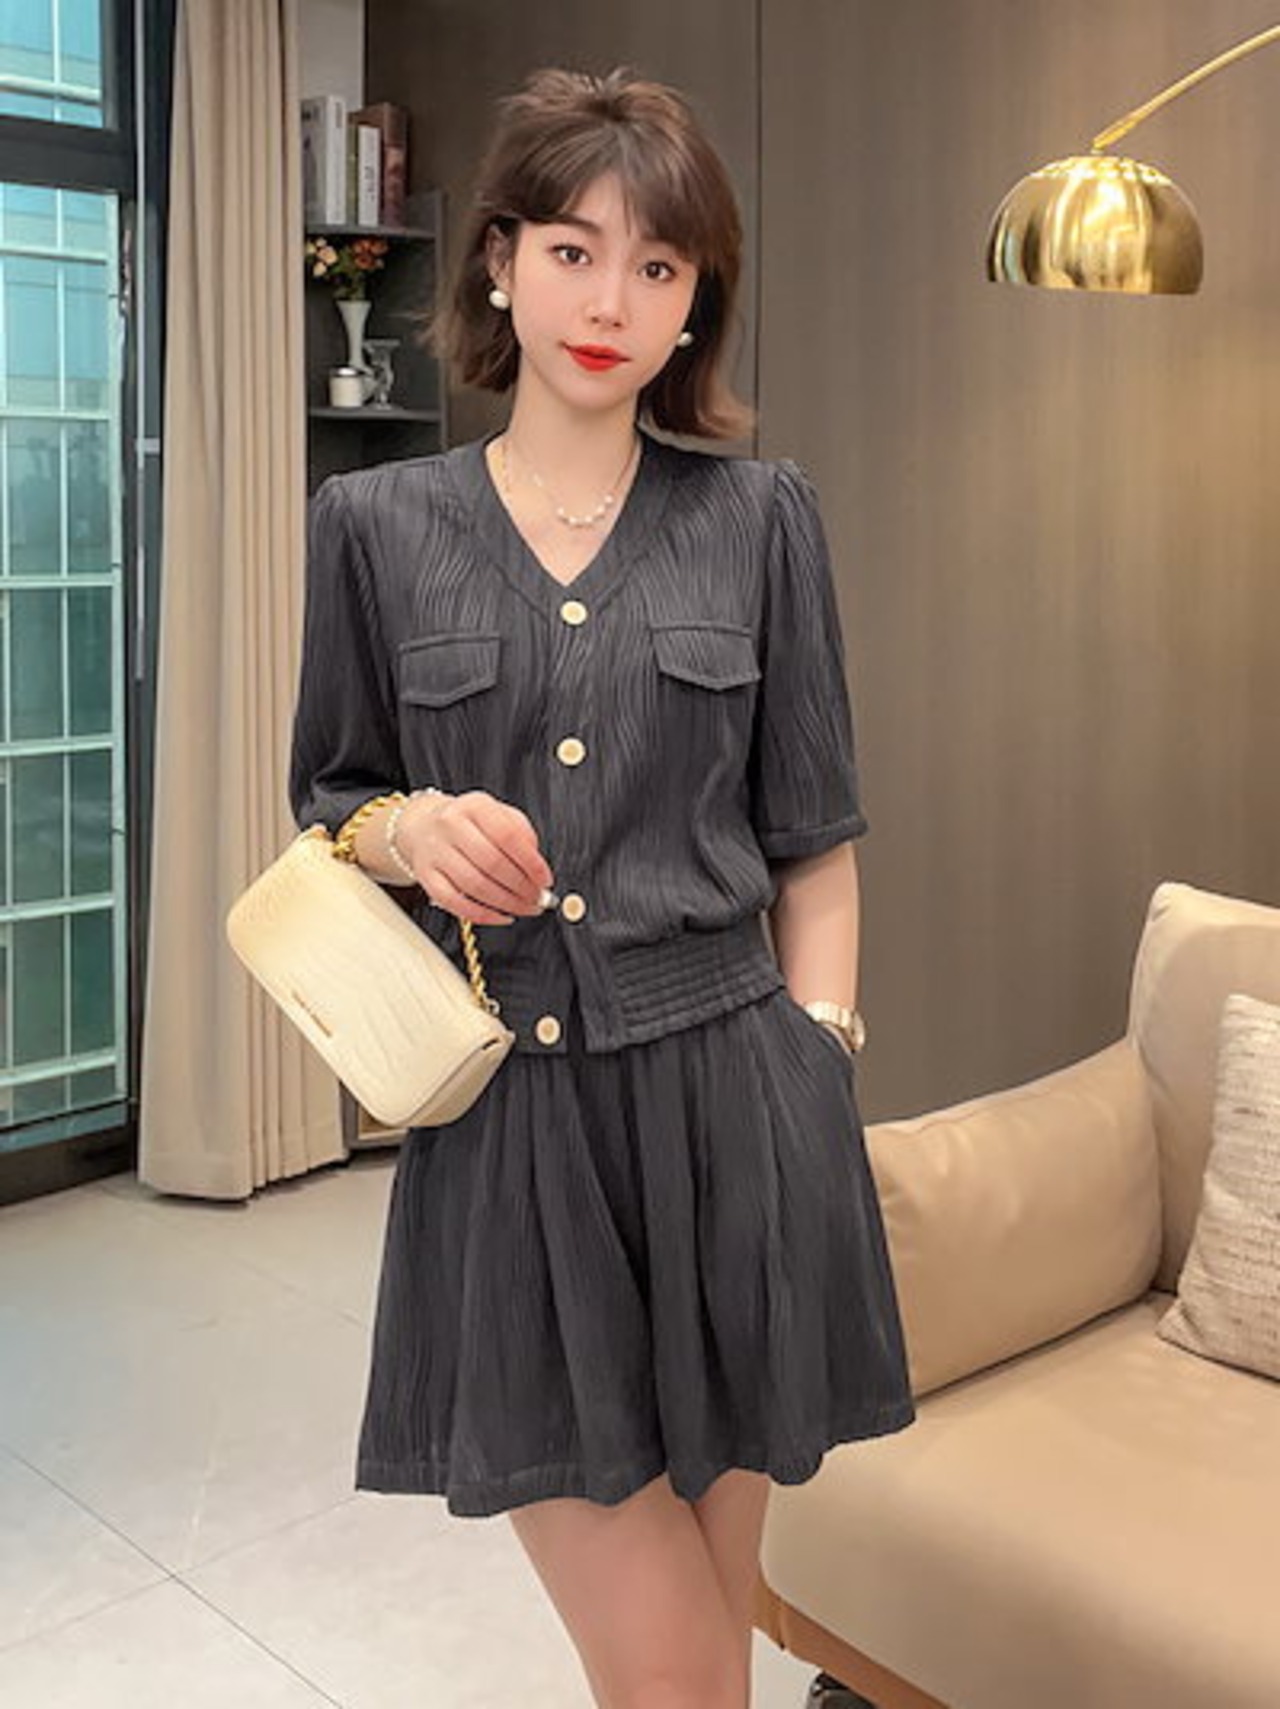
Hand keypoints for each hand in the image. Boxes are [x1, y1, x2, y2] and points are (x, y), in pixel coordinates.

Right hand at [397, 790, 554, 926]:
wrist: (423, 826)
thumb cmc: (469, 824)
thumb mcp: (498, 814)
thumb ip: (522, 833)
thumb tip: (537, 866)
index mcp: (475, 806)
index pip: (508, 835)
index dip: (531, 862)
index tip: (545, 879)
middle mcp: (451, 826)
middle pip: (492, 863)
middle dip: (522, 887)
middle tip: (538, 899)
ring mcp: (435, 851)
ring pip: (475, 886)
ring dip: (506, 903)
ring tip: (525, 908)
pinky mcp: (426, 876)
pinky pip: (455, 902)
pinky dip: (482, 915)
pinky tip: (501, 916)